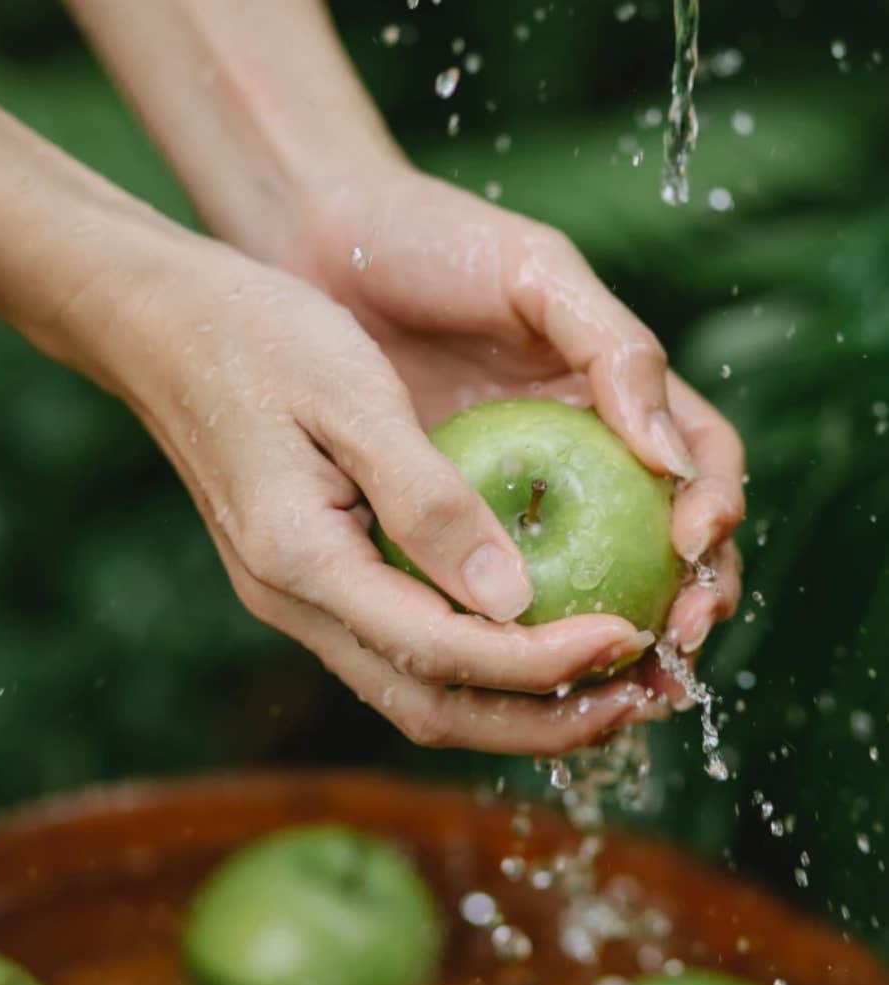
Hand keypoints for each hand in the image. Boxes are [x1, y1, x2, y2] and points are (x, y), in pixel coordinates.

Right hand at [122, 236, 670, 753]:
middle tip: (636, 699)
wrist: (162, 325)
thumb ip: (428, 501)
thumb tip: (514, 597)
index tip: (626, 637)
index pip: (441, 651)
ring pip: (418, 693)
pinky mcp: (311, 583)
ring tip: (607, 687)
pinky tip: (534, 638)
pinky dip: (479, 666)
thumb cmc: (258, 336)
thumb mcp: (354, 398)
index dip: (541, 661)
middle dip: (541, 720)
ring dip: (516, 706)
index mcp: (302, 560)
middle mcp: (296, 604)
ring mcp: (298, 601)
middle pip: (431, 708)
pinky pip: (404, 652)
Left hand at [289, 166, 744, 674]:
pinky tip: (525, 668)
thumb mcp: (538, 274)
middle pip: (664, 543)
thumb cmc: (437, 242)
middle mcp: (581, 454)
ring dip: (621, 638)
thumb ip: (614, 349)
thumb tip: (670, 459)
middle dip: (690, 598)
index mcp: (619, 395)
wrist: (326, 248)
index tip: (694, 543)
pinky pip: (498, 588)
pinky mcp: (454, 522)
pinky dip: (524, 633)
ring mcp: (521, 492)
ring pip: (590, 582)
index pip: (701, 465)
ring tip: (622, 685)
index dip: (716, 509)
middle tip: (677, 642)